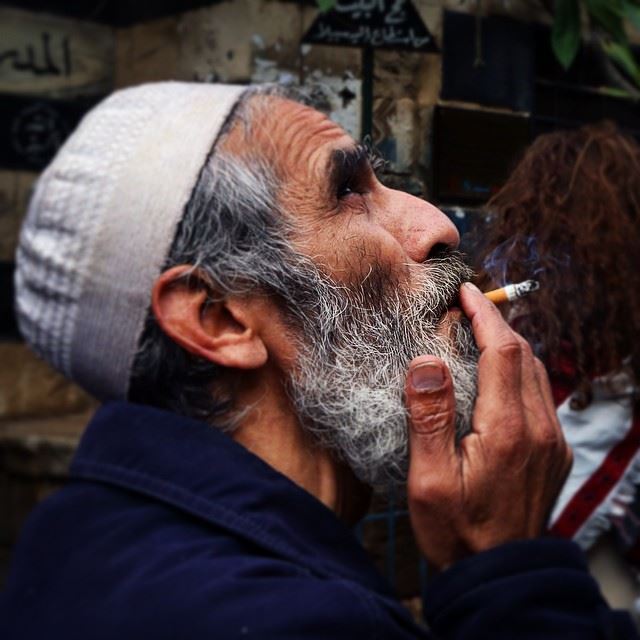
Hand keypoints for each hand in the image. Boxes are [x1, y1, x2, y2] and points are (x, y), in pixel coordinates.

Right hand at [405, 282, 572, 570]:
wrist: (501, 577)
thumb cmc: (458, 532)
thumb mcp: (429, 480)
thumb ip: (429, 418)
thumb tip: (427, 361)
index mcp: (508, 429)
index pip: (504, 351)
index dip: (486, 314)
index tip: (466, 291)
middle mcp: (539, 428)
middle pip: (524, 355)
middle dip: (497, 322)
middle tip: (465, 306)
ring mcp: (552, 440)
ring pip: (536, 373)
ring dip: (509, 345)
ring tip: (477, 332)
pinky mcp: (553, 451)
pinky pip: (540, 395)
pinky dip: (517, 371)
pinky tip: (496, 375)